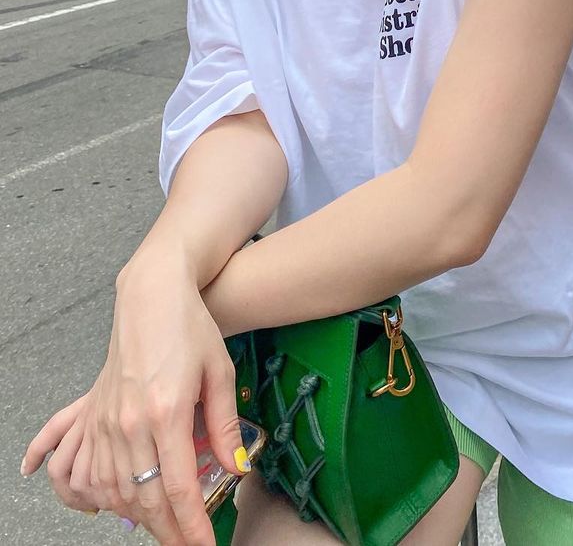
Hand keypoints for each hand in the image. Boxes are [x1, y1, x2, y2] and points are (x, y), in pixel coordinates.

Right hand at [23, 259, 246, 544]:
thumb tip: (236, 466)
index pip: (179, 487)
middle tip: (188, 543)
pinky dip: (108, 498)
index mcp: (167, 411)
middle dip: (169, 531)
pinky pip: (93, 473)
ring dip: (140, 518)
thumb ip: (224, 425)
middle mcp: (130, 422)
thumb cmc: (190, 327)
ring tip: (167, 526)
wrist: (151, 296)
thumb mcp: (219, 372)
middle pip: (146, 499)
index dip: (192, 525)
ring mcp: (107, 421)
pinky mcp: (94, 416)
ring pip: (117, 493)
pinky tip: (124, 505)